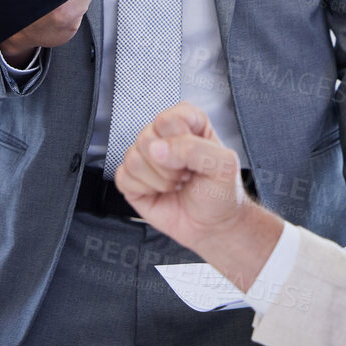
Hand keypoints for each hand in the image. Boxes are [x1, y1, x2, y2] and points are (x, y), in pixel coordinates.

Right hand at [114, 103, 283, 291]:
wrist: (212, 226)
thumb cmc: (221, 193)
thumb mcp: (222, 166)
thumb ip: (193, 149)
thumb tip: (157, 149)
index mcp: (187, 122)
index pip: (167, 119)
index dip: (178, 141)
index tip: (193, 157)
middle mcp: (163, 136)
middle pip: (146, 138)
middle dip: (169, 166)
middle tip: (185, 174)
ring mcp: (145, 157)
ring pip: (133, 158)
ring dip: (158, 180)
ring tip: (175, 184)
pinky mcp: (131, 179)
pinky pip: (123, 177)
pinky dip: (144, 190)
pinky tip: (159, 191)